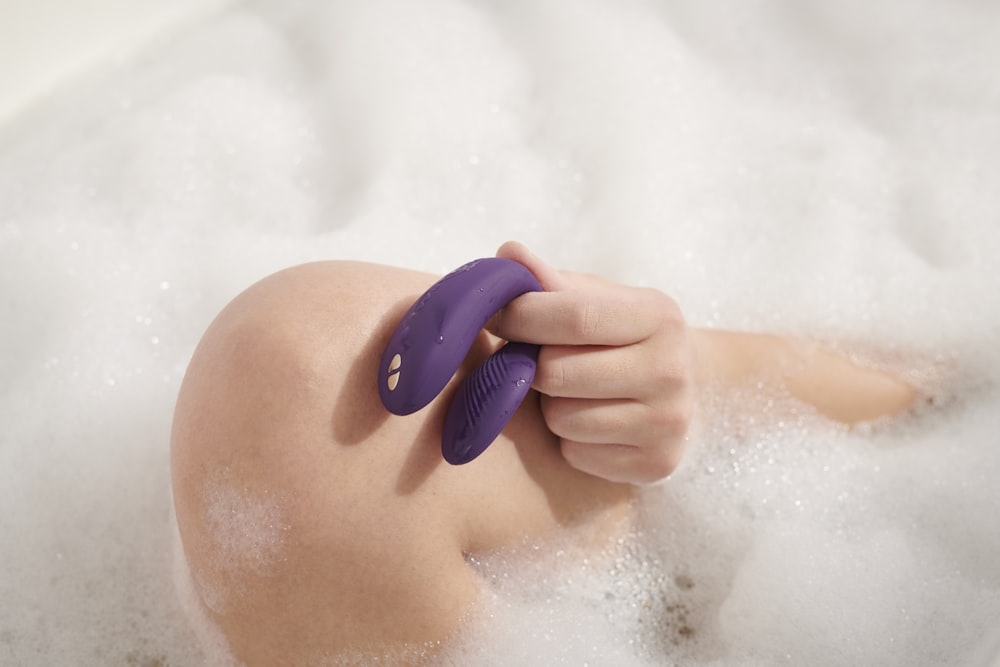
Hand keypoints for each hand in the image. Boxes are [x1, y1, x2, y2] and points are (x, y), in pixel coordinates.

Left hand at [491, 242, 693, 483]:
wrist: (684, 388)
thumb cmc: (623, 336)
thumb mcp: (597, 299)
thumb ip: (549, 281)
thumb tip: (507, 253)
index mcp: (658, 315)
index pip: (575, 317)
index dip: (521, 317)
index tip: (493, 316)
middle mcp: (672, 369)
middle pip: (558, 373)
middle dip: (534, 366)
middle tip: (539, 358)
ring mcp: (669, 422)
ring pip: (562, 418)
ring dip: (551, 406)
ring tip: (573, 391)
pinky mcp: (657, 464)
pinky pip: (576, 453)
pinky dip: (571, 440)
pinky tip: (593, 421)